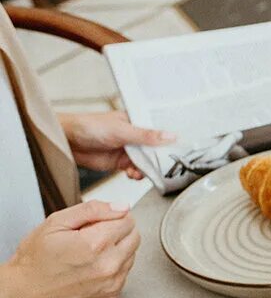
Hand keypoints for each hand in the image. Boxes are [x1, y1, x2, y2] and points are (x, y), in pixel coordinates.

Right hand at [0, 201, 139, 297]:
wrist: (24, 294)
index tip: (97, 222)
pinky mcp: (111, 296)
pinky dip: (113, 268)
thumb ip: (93, 210)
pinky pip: (124, 274)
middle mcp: (108, 266)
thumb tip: (121, 206)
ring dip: (116, 250)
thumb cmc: (34, 260)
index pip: (128, 220)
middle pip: (135, 237)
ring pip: (131, 255)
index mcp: (95, 244)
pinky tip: (91, 268)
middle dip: (117, 231)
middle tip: (92, 235)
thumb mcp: (56, 223)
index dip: (112, 216)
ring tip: (89, 253)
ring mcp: (111, 284)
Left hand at [60, 111, 174, 179]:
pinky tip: (132, 174)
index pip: (159, 133)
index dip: (169, 144)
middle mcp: (134, 136)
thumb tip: (171, 136)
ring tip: (140, 172)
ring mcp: (127, 150)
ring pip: (146, 163)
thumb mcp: (122, 130)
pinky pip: (135, 170)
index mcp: (137, 122)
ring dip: (146, 169)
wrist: (66, 141)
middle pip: (155, 151)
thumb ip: (147, 136)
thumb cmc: (89, 126)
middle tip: (162, 168)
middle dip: (158, 161)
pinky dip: (136, 175)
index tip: (177, 154)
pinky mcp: (120, 162)